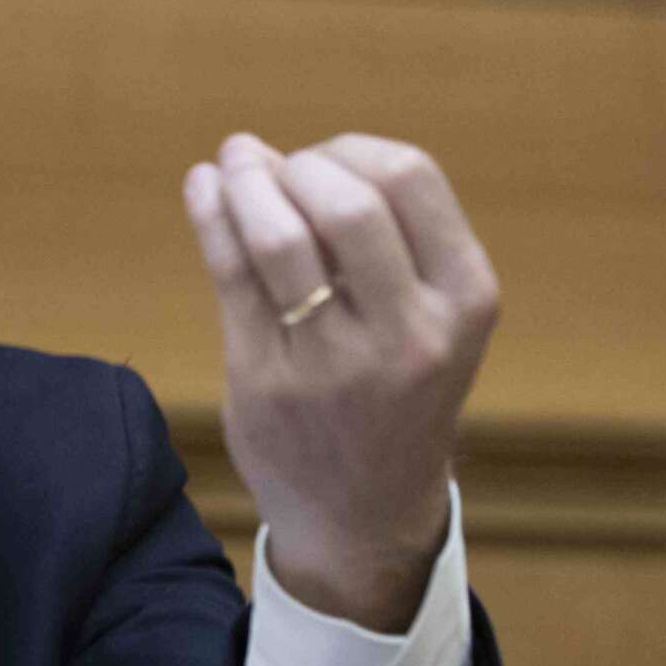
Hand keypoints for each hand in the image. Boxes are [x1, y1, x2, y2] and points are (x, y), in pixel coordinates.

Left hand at [180, 132, 498, 630]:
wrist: (365, 515)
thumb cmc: (394, 395)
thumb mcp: (428, 320)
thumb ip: (381, 240)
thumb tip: (279, 152)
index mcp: (464, 300)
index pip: (411, 177)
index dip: (352, 150)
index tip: (321, 161)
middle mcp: (409, 333)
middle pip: (346, 202)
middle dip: (295, 166)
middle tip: (268, 168)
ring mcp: (334, 363)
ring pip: (278, 238)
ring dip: (243, 183)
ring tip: (227, 167)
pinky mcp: (266, 382)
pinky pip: (231, 276)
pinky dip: (210, 216)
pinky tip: (201, 188)